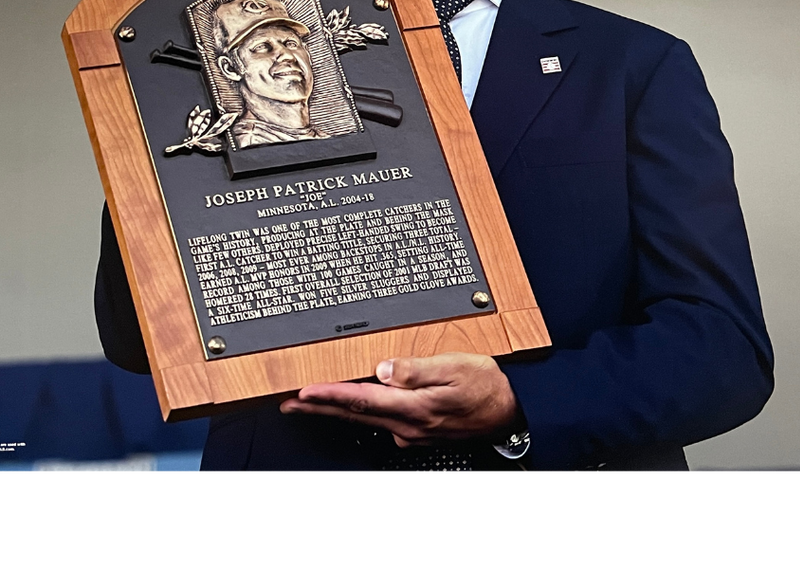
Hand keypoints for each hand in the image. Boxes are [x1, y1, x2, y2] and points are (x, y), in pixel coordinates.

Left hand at [279, 352, 517, 447]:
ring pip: (364, 419)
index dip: (328, 394)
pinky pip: (381, 421)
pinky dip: (358, 413)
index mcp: (414, 407)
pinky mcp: (418, 431)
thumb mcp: (456, 367)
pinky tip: (351, 409)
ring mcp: (412, 431)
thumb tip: (383, 368)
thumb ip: (417, 369)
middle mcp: (407, 424)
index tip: (301, 391)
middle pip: (354, 414)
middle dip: (318, 406)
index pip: (361, 399)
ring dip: (333, 410)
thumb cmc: (488, 387)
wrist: (512, 414)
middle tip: (287, 402)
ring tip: (308, 403)